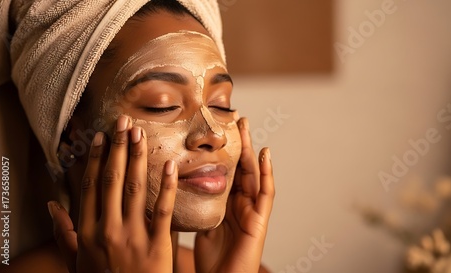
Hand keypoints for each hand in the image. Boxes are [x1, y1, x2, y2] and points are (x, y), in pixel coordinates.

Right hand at [48, 115, 177, 272]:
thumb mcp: (77, 261)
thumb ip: (64, 233)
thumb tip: (52, 205)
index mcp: (88, 232)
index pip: (90, 187)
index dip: (95, 159)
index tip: (101, 136)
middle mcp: (108, 230)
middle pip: (112, 181)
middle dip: (118, 148)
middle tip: (124, 121)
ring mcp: (133, 237)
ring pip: (135, 189)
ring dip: (137, 158)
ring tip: (140, 133)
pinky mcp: (157, 246)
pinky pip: (164, 211)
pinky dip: (167, 186)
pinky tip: (169, 164)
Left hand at [194, 117, 274, 272]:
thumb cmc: (213, 261)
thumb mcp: (202, 226)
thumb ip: (200, 207)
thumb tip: (182, 189)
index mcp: (227, 205)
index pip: (226, 171)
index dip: (224, 152)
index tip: (216, 131)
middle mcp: (241, 204)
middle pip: (241, 167)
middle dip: (238, 143)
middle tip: (234, 118)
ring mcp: (252, 210)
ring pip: (253, 173)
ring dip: (251, 149)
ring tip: (246, 126)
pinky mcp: (260, 220)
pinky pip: (266, 193)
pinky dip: (267, 172)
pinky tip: (264, 153)